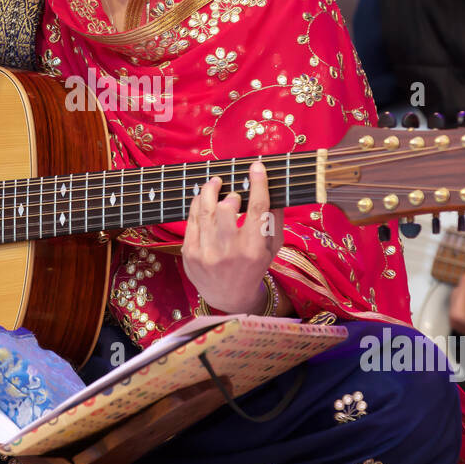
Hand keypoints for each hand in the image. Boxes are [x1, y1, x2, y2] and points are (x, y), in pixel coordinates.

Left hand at [181, 159, 284, 313]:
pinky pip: (191, 219)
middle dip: (230, 195)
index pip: (257, 209)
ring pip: (205, 210)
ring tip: (214, 182)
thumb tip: (272, 187)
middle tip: (232, 193)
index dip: (258, 184)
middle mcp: (229, 251)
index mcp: (254, 249)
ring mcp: (206, 253)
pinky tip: (202, 198)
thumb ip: (274, 219)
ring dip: (209, 190)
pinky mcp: (190, 253)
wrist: (229, 297)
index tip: (256, 166)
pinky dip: (197, 204)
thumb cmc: (254, 267)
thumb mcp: (272, 248)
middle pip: (226, 208)